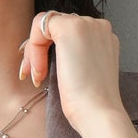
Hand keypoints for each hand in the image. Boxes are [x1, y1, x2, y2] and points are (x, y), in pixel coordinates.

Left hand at [18, 12, 125, 133]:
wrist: (98, 114)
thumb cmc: (91, 104)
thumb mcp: (84, 74)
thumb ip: (75, 57)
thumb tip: (52, 53)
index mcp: (104, 38)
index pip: (70, 32)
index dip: (51, 50)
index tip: (43, 74)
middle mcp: (98, 26)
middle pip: (57, 26)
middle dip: (40, 50)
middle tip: (35, 76)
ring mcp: (86, 24)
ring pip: (47, 25)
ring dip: (35, 51)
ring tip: (37, 76)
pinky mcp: (69, 28)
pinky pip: (39, 24)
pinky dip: (33, 48)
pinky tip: (39, 71)